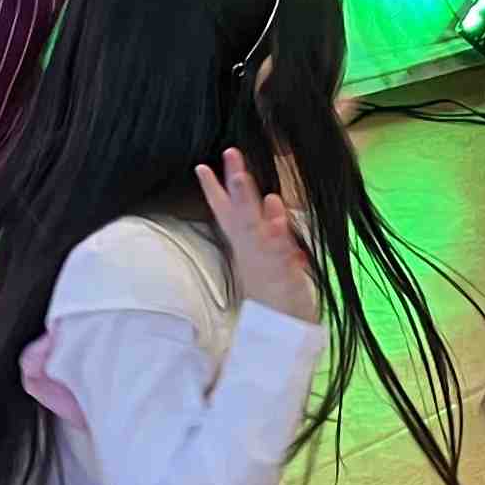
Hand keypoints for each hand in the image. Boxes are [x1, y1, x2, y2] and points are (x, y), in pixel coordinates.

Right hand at [195, 148, 317, 322]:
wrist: (282, 330)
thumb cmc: (277, 290)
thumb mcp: (272, 253)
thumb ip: (271, 225)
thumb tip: (272, 198)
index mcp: (246, 246)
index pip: (228, 213)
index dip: (216, 190)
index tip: (202, 166)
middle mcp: (251, 251)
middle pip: (239, 213)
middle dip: (233, 184)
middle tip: (229, 154)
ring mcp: (264, 263)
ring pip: (253, 228)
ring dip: (247, 202)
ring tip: (242, 177)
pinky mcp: (281, 275)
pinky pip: (278, 253)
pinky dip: (277, 236)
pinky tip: (277, 216)